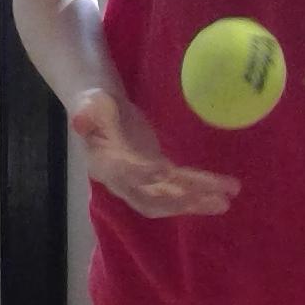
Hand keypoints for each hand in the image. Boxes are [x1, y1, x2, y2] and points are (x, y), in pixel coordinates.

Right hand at [70, 88, 238, 218]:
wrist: (100, 112)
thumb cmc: (95, 103)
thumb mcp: (90, 102)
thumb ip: (87, 111)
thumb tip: (79, 118)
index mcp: (103, 163)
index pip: (124, 172)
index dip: (142, 174)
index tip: (165, 171)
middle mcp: (121, 182)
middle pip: (152, 197)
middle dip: (183, 199)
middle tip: (216, 197)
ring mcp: (139, 184)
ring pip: (168, 200)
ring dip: (197, 202)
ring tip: (225, 199)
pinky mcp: (154, 181)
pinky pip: (176, 194)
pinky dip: (198, 196)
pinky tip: (221, 194)